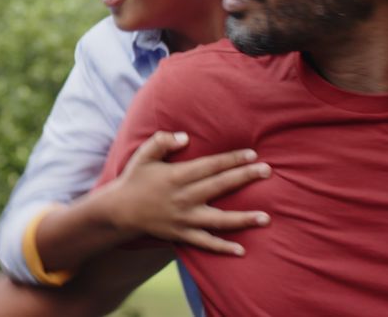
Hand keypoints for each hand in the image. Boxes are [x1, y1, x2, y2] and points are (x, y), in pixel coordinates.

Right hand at [103, 131, 270, 255]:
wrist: (119, 211)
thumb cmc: (134, 180)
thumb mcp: (143, 156)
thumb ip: (162, 141)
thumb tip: (185, 137)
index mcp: (176, 176)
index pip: (210, 165)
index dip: (231, 159)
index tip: (252, 155)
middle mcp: (183, 197)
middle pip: (219, 186)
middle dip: (245, 178)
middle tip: (268, 171)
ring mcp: (184, 218)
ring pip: (218, 220)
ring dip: (242, 219)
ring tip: (265, 218)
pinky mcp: (181, 234)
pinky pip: (205, 242)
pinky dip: (222, 248)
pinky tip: (241, 250)